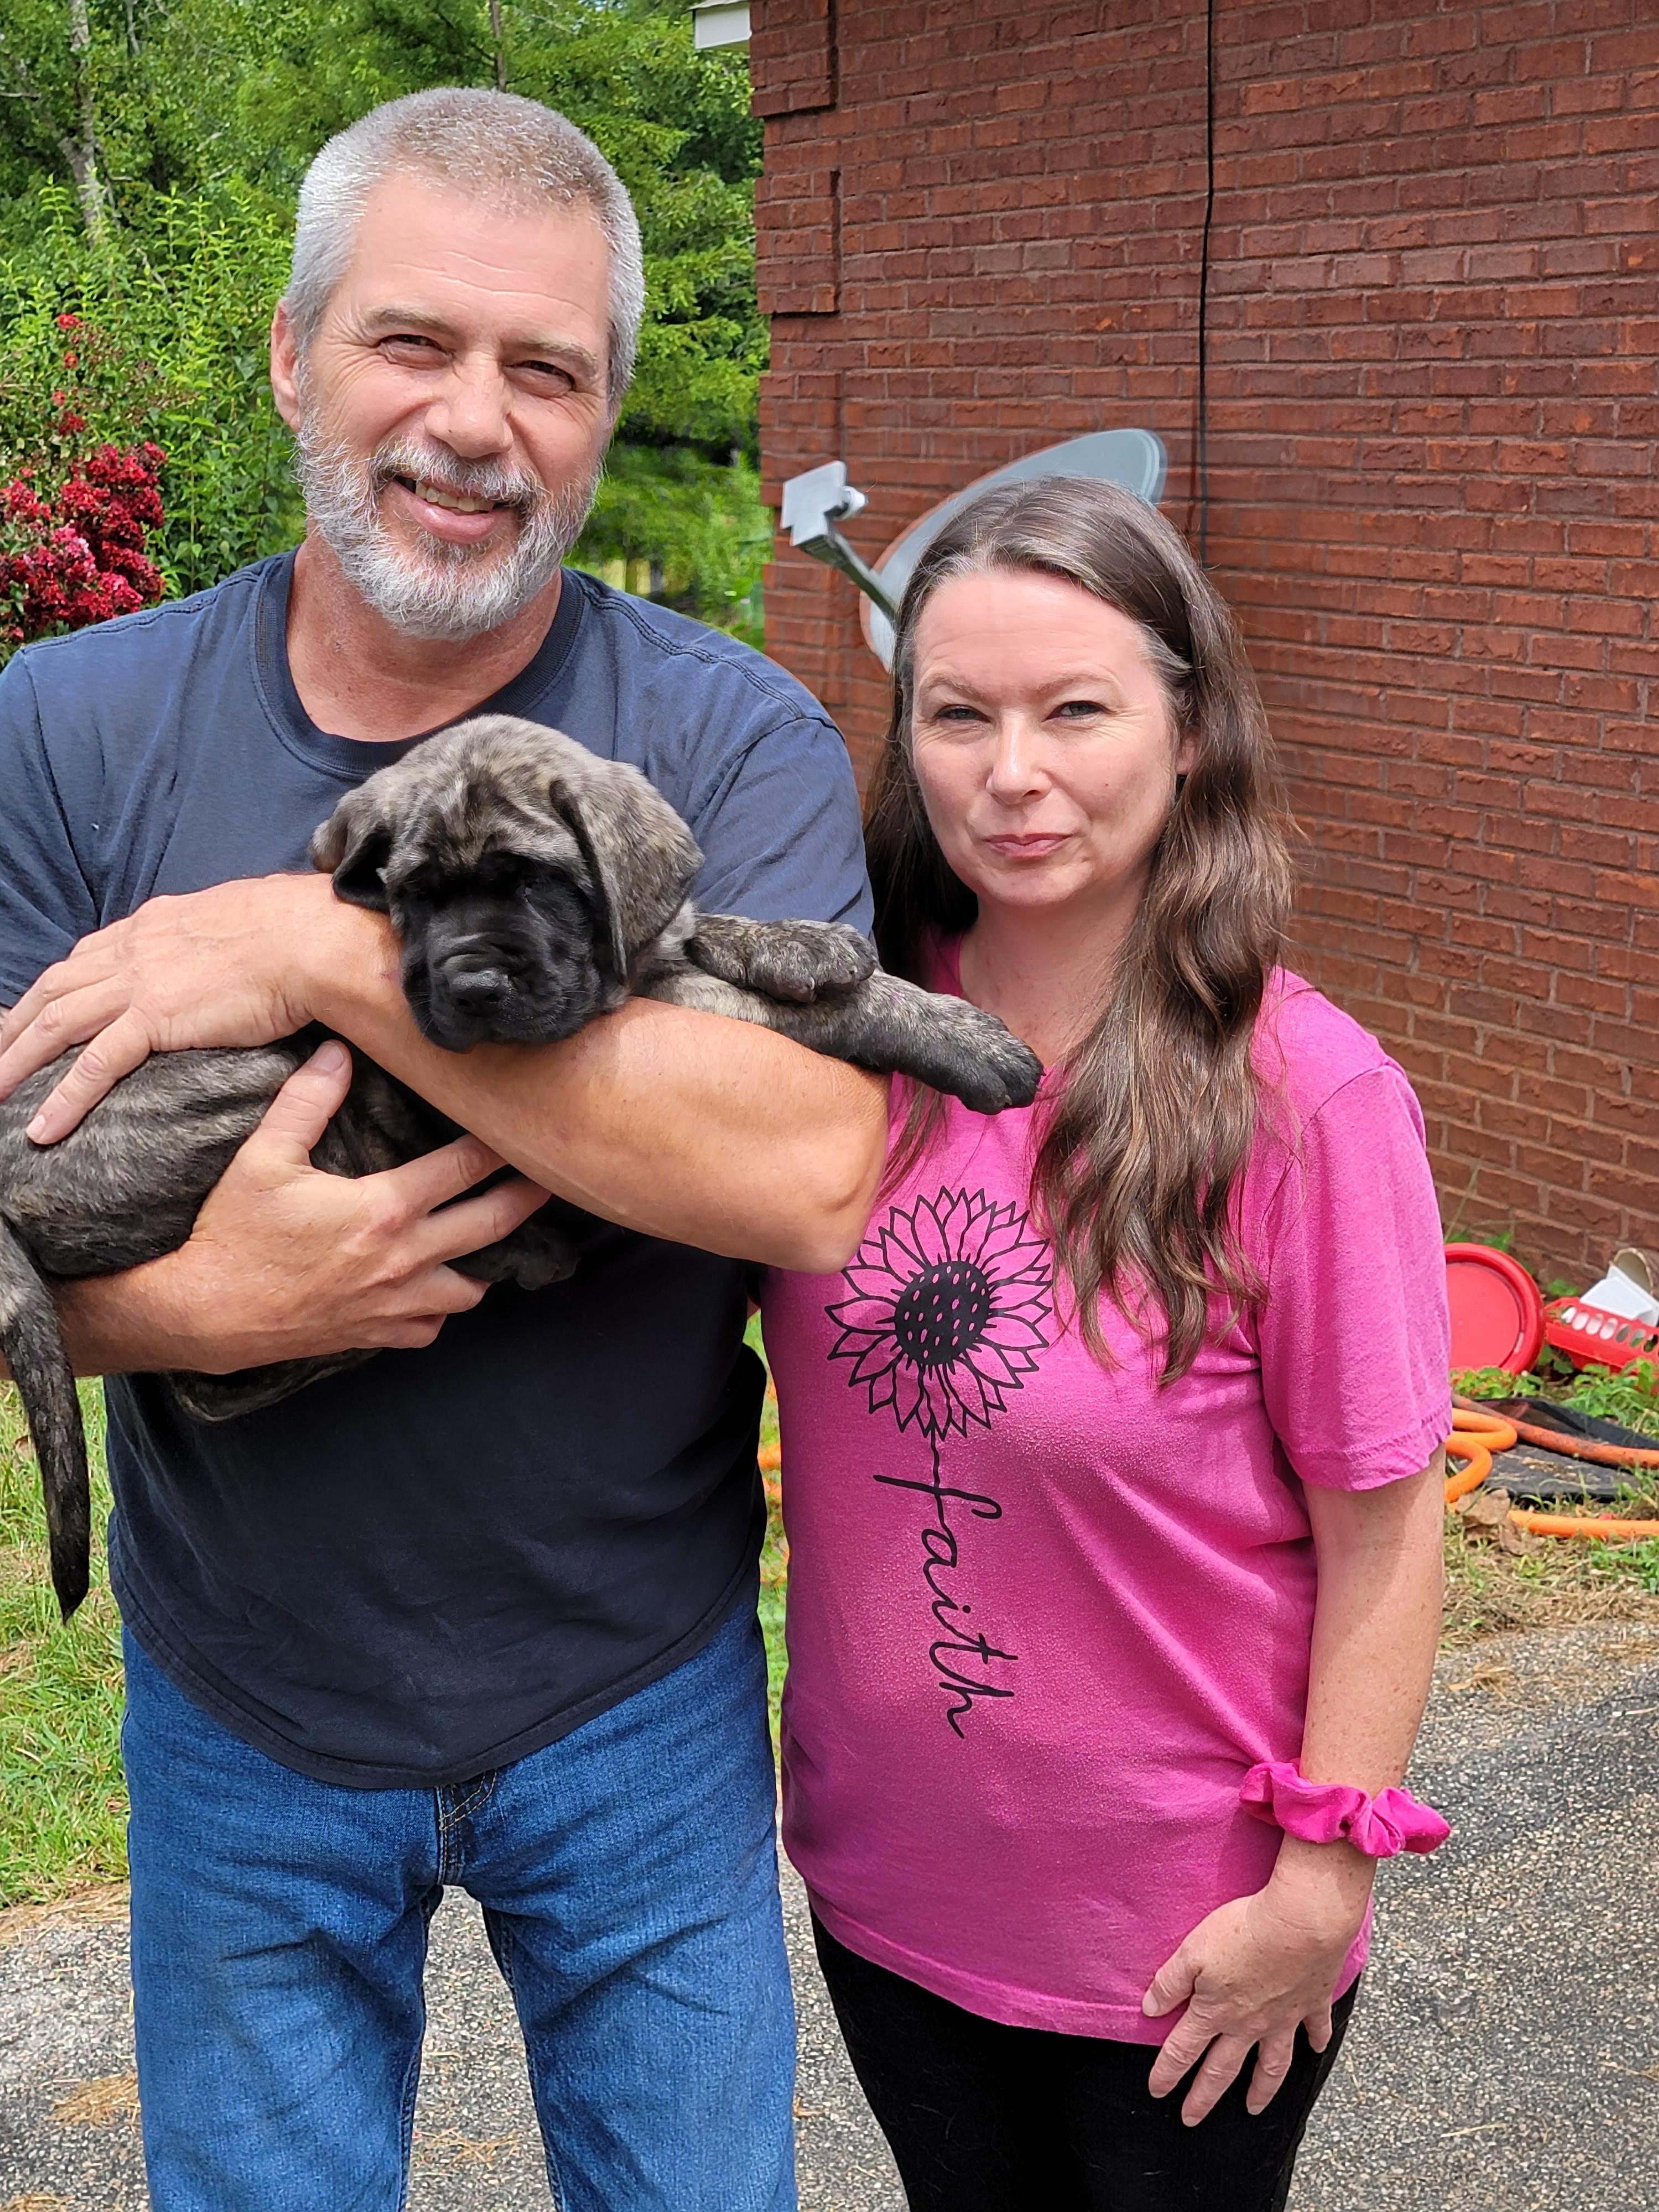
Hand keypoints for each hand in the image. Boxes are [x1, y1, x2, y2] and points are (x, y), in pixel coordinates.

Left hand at [0, 874, 379, 1142]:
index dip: (51, 990)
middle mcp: (133, 948)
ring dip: (17, 1063)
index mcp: (152, 926)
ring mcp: (138, 982)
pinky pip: (94, 1064)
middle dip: (13, 1028)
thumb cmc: (293, 932)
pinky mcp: (155, 1017)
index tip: (32, 1015)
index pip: (83, 959)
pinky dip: (62, 1097)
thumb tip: (225, 956)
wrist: (308, 939)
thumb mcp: (238, 923)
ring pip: (55, 1025)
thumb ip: (213, 943)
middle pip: (52, 989)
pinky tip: (41, 1128)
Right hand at [65, 1041, 549, 1373]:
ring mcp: (393, 1304)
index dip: (499, 1144)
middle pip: (491, 1225)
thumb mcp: (262, 1157)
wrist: (202, 1313)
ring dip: (487, 1263)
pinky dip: (440, 1309)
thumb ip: (306, 1101)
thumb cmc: (231, 1233)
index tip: (523, 1126)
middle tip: (553, 1177)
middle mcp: (402, 1260)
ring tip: (493, 1237)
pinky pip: (430, 1328)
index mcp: (383, 1210)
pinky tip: (436, 1288)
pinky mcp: (375, 1335)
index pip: (464, 1169)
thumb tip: (337, 1050)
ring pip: (470, 1288)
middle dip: (527, 1198)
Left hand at [1141, 1849, 1368, 2125]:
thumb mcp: (1192, 1953)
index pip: (1184, 2050)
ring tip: (1253, 2107)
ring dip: (1261, 2088)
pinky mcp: (1312, 2002)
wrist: (1299, 1924)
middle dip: (1204, 2097)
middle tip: (1192, 2118)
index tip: (1157, 2091)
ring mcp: (1284, 2018)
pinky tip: (1316, 2050)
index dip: (1167, 2072)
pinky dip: (1317, 2041)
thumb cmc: (1242, 1933)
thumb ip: (1169, 1983)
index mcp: (1216, 2011)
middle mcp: (1249, 2024)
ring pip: (1271, 2064)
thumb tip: (1149, 2009)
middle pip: (1222, 2069)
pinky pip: (1315, 2029)